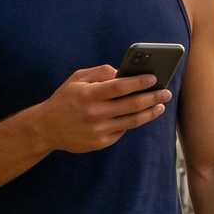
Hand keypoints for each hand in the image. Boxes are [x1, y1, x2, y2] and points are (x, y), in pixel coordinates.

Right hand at [32, 66, 171, 153]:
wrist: (46, 128)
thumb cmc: (65, 99)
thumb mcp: (77, 79)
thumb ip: (100, 72)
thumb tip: (123, 71)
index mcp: (89, 95)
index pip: (120, 87)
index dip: (139, 82)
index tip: (154, 78)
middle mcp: (94, 113)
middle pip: (131, 105)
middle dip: (153, 97)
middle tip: (166, 92)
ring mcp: (98, 130)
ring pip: (132, 121)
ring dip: (150, 112)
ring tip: (160, 105)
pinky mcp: (100, 143)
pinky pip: (122, 131)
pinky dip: (133, 122)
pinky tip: (141, 115)